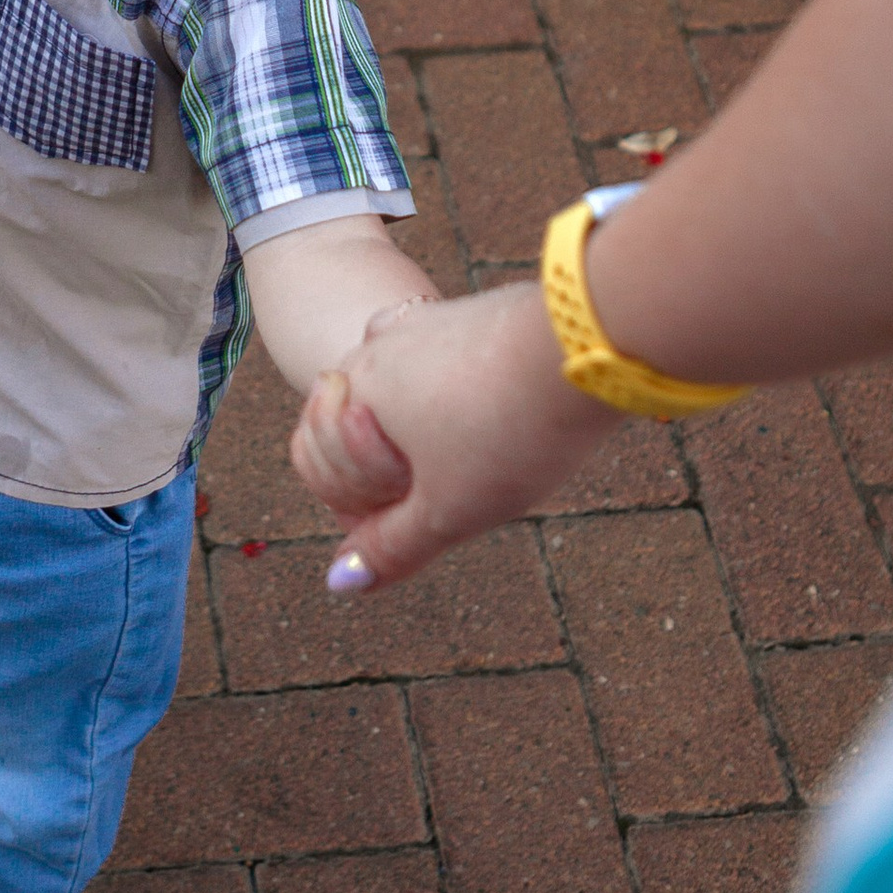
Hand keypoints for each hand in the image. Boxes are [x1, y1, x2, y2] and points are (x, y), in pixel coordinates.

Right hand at [288, 278, 617, 591]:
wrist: (582, 342)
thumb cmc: (508, 429)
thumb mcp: (448, 510)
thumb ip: (390, 548)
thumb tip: (341, 581)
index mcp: (353, 394)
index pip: (310, 459)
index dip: (352, 507)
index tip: (409, 518)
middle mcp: (372, 347)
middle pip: (343, 421)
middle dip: (378, 469)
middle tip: (436, 491)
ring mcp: (418, 322)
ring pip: (388, 389)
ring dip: (411, 431)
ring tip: (471, 457)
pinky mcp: (463, 311)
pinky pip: (429, 360)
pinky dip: (443, 394)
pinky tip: (486, 411)